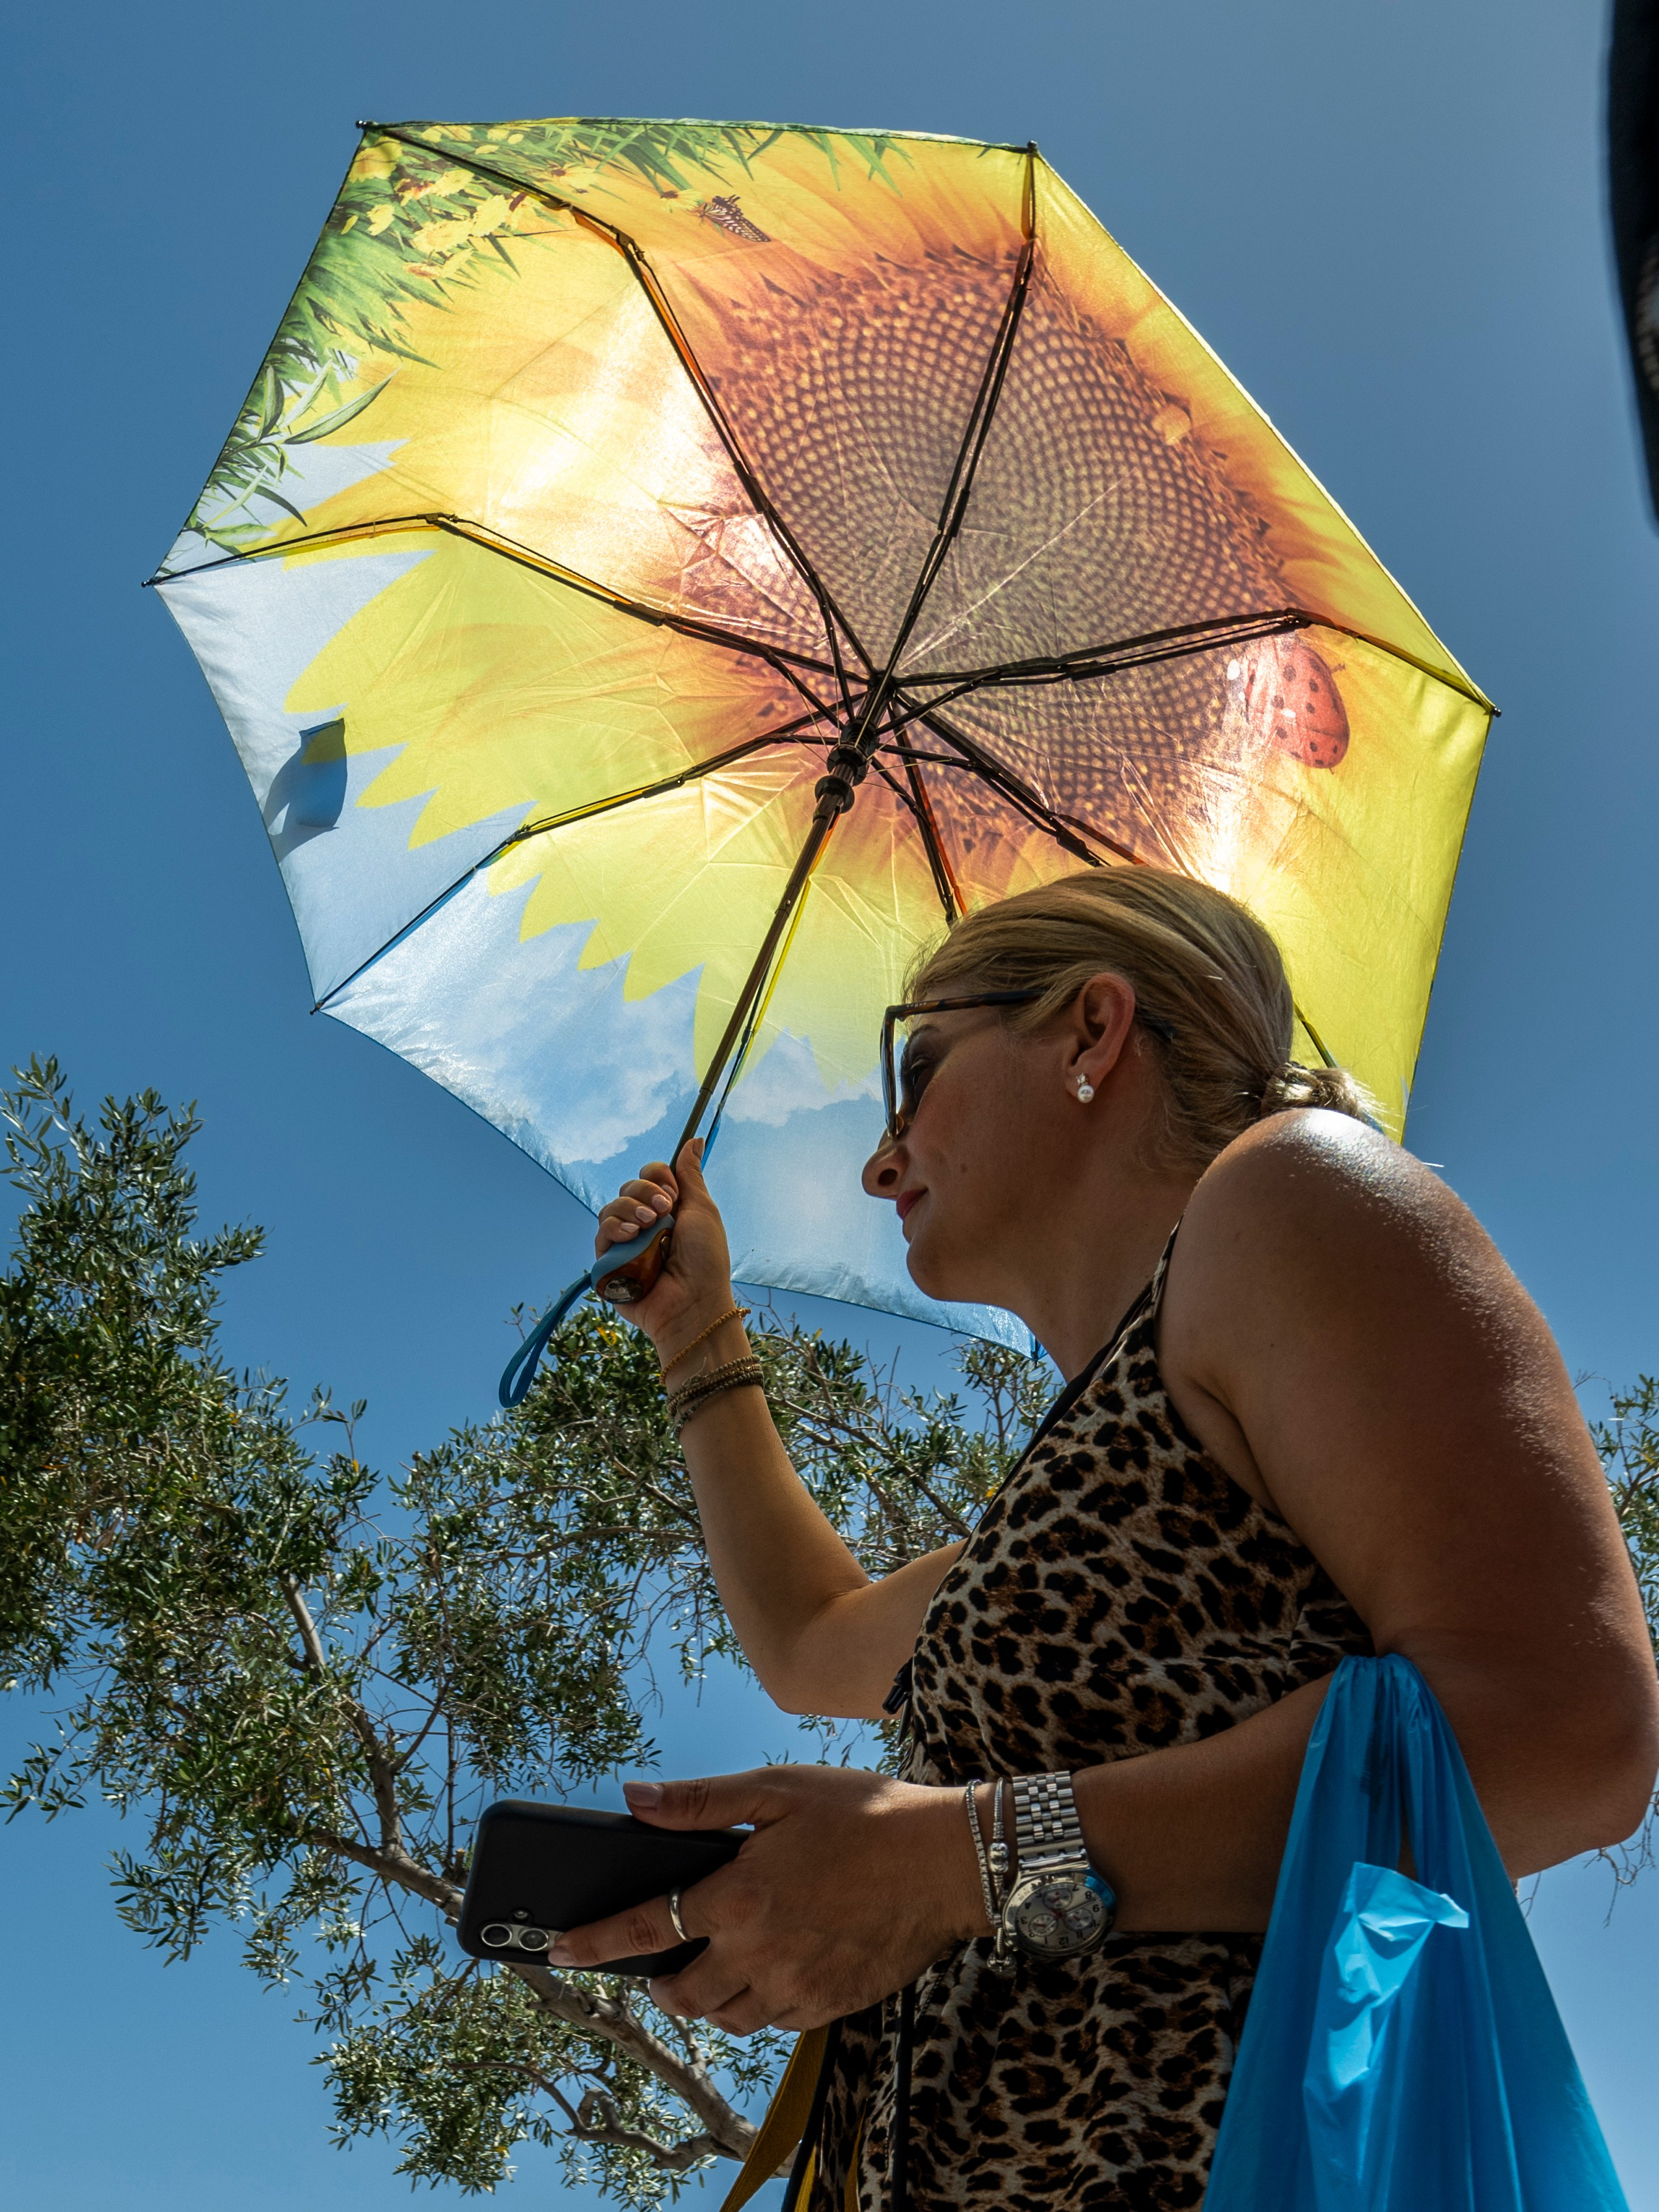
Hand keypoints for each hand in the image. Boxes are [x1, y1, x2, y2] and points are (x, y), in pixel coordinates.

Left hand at [546, 1766, 984, 2032]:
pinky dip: (759, 2004)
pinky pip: (774, 2023)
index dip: (593, 1941)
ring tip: (719, 1962)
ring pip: (728, 2017)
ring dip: (709, 1997)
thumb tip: (632, 1800)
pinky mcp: (830, 2005)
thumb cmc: (862, 1813)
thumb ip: (700, 1801)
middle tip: (660, 1964)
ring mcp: (797, 1986)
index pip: (646, 1927)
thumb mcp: (776, 1788)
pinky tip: (772, 1968)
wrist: (947, 1860)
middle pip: (682, 1994)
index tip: (557, 1950)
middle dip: (660, 1985)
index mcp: (740, 1896)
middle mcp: (761, 1952)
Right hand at [595, 1139, 735, 1359]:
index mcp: (669, 1210)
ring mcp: (627, 1244)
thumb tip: (695, 1139)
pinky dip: (614, 1229)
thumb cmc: (706, 1260)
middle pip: (629, 1188)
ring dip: (629, 1210)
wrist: (693, 1302)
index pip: (650, 1176)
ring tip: (647, 1227)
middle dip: (645, 1193)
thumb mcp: (702, 1210)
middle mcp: (646, 1224)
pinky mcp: (610, 1263)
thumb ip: (690, 1175)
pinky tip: (630, 1235)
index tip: (672, 1190)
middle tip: (664, 1211)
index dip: (657, 1176)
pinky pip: (601, 1233)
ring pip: (612, 1208)